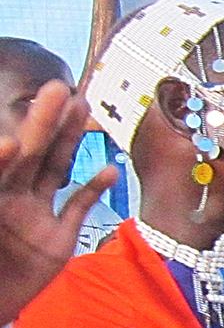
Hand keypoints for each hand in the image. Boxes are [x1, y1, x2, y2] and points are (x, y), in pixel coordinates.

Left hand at [0, 81, 115, 324]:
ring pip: (55, 170)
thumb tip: (7, 149)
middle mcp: (11, 199)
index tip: (20, 134)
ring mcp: (34, 216)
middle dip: (44, 122)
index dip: (9, 150)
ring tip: (83, 110)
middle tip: (59, 89)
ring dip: (69, 141)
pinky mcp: (55, 238)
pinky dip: (93, 189)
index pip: (2, 166)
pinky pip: (76, 207)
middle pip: (32, 154)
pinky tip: (109, 170)